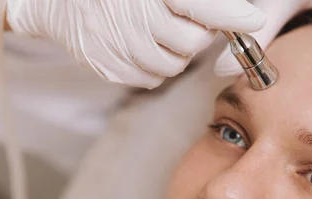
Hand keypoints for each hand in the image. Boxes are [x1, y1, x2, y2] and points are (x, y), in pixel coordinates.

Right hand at [6, 0, 265, 88]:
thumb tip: (238, 11)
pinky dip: (155, 66)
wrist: (57, 4)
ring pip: (175, 65)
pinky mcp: (110, 68)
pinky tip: (141, 47)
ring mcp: (119, 46)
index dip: (231, 14)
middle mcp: (133, 17)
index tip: (254, 20)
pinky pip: (153, 78)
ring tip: (158, 32)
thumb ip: (193, 0)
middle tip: (183, 20)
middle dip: (198, 34)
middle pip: (192, 43)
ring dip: (176, 52)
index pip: (199, 4)